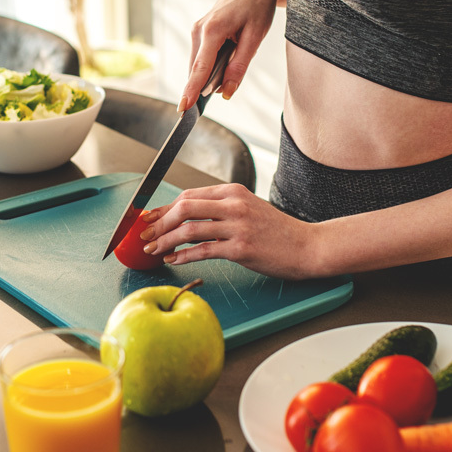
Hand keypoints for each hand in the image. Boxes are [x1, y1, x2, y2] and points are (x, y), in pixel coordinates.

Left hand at [139, 184, 321, 279]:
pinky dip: (183, 256)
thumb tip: (187, 217)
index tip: (149, 218)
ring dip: (165, 241)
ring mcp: (237, 226)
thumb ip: (222, 209)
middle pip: (184, 208)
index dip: (164, 208)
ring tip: (153, 250)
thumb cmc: (278, 231)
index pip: (189, 195)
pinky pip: (203, 251)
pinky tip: (173, 260)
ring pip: (189, 230)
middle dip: (158, 223)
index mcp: (233, 191)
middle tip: (144, 235)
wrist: (307, 246)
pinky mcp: (241, 249)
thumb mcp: (250, 209)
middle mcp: (234, 205)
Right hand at [178, 0, 282, 111]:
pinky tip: (226, 59)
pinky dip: (210, 66)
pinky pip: (201, 56)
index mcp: (212, 31)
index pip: (200, 69)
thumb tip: (225, 93)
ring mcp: (197, 30)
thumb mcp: (254, 39)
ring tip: (232, 62)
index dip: (192, 91)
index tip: (183, 109)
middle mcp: (199, 30)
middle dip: (204, 87)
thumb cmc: (257, 7)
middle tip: (222, 91)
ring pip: (198, 64)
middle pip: (197, 70)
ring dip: (209, 75)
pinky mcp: (200, 31)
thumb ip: (239, 67)